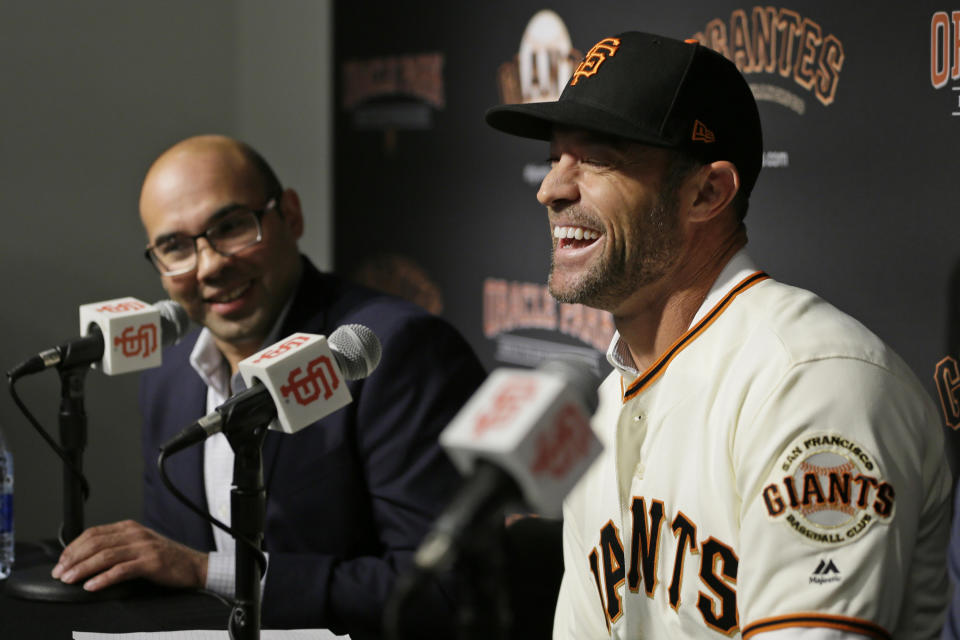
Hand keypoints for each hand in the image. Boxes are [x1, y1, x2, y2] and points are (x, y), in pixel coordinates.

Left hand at [51, 520, 207, 590]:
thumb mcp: (140, 546)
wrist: (195, 566)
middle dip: (73, 559)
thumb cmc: (166, 559)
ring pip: (105, 555)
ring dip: (83, 568)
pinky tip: (92, 586)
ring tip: (70, 579)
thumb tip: (87, 558)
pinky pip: (122, 570)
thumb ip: (119, 546)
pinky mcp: (151, 562)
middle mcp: (136, 534)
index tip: (61, 561)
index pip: (94, 533)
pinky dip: (104, 578)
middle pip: (96, 543)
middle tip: (60, 573)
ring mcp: (144, 547)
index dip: (74, 547)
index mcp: (130, 527)